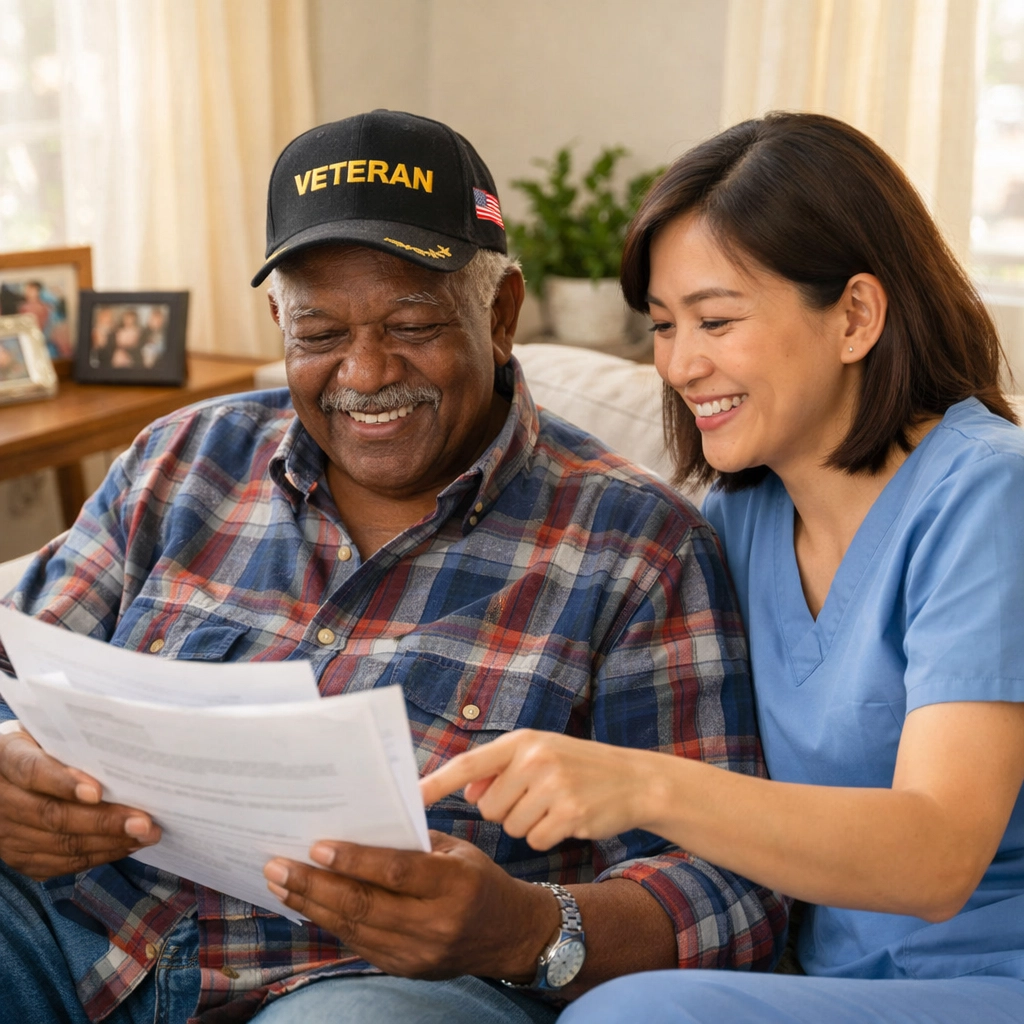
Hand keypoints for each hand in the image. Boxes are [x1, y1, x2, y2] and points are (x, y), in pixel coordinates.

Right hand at [0, 726, 160, 880]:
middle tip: (143, 822)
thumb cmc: (40, 745)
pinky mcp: (18, 857)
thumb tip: (121, 751)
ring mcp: (5, 832)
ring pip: (58, 844)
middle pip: (51, 814)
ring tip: (145, 835)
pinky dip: (96, 856)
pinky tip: (125, 846)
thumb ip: (72, 740)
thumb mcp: (46, 732)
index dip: (63, 782)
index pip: (31, 770)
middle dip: (102, 821)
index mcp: (5, 756)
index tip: (98, 791)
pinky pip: (58, 863)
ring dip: (107, 843)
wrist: (4, 775)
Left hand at [263, 830, 558, 980]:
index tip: (317, 846)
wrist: (509, 935)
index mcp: (455, 884)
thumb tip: (357, 824)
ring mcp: (419, 952)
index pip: (397, 872)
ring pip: (355, 928)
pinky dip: (331, 923)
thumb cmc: (479, 880)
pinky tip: (309, 905)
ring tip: (280, 884)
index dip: (355, 860)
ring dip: (312, 905)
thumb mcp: (457, 851)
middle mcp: (437, 922)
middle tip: (278, 866)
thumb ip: (412, 843)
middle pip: (365, 904)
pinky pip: (360, 944)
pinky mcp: (406, 968)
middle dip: (314, 885)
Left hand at [420, 730, 659, 849]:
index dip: (436, 783)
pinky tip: (567, 819)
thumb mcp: (540, 753)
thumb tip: (466, 790)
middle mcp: (535, 760)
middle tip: (536, 796)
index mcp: (522, 741)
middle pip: (488, 807)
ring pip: (510, 827)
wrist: (635, 780)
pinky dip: (546, 837)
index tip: (410, 799)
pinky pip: (534, 841)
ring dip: (528, 824)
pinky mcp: (570, 814)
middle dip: (505, 809)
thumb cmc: (579, 766)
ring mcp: (554, 787)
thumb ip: (500, 768)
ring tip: (554, 805)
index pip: (468, 763)